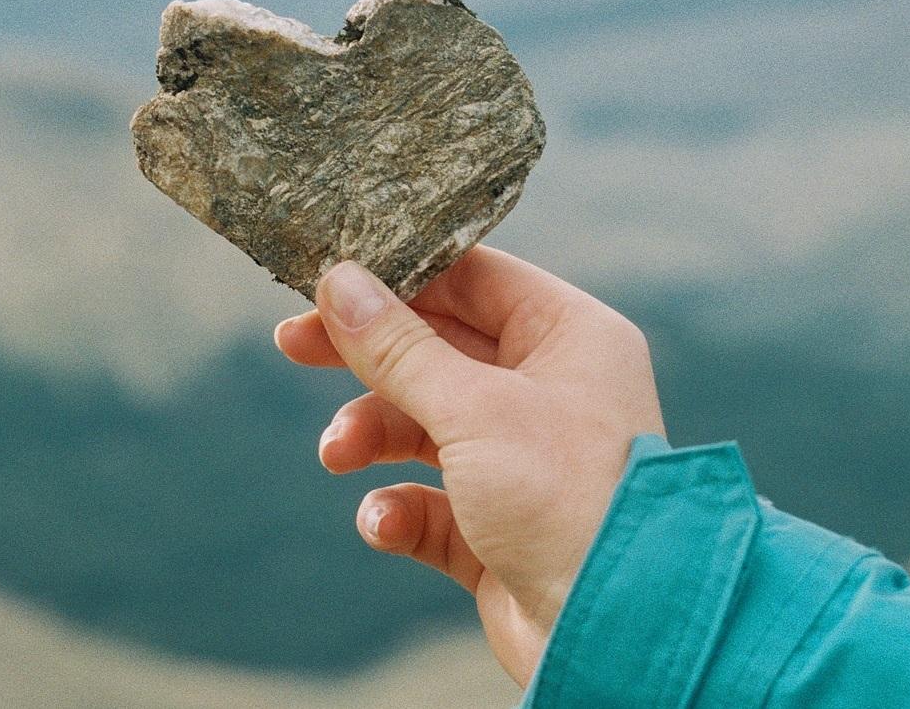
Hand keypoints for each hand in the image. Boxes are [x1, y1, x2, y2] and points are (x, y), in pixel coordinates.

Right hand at [273, 246, 664, 684]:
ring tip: (339, 453)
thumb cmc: (566, 499)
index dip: (398, 276)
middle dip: (365, 357)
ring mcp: (521, 460)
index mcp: (569, 338)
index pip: (472, 280)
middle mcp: (549, 390)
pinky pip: (428, 501)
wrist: (616, 632)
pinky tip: (384, 523)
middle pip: (436, 349)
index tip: (326, 281)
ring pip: (422, 425)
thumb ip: (399, 347)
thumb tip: (338, 283)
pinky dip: (397, 509)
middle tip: (293, 345)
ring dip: (372, 436)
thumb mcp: (473, 408)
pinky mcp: (496, 525)